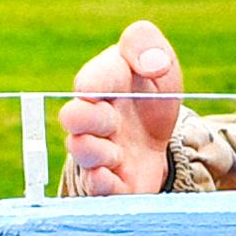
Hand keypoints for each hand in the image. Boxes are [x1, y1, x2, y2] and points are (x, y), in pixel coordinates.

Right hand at [62, 22, 181, 196]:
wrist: (162, 138)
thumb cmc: (151, 95)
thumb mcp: (159, 62)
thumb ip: (148, 46)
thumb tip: (155, 63)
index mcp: (102, 84)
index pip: (89, 81)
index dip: (95, 85)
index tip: (101, 90)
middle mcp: (93, 119)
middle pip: (73, 117)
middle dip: (91, 118)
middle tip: (114, 121)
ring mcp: (99, 152)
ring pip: (81, 153)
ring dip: (97, 152)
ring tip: (117, 153)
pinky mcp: (111, 183)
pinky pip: (96, 189)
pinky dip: (102, 184)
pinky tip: (113, 177)